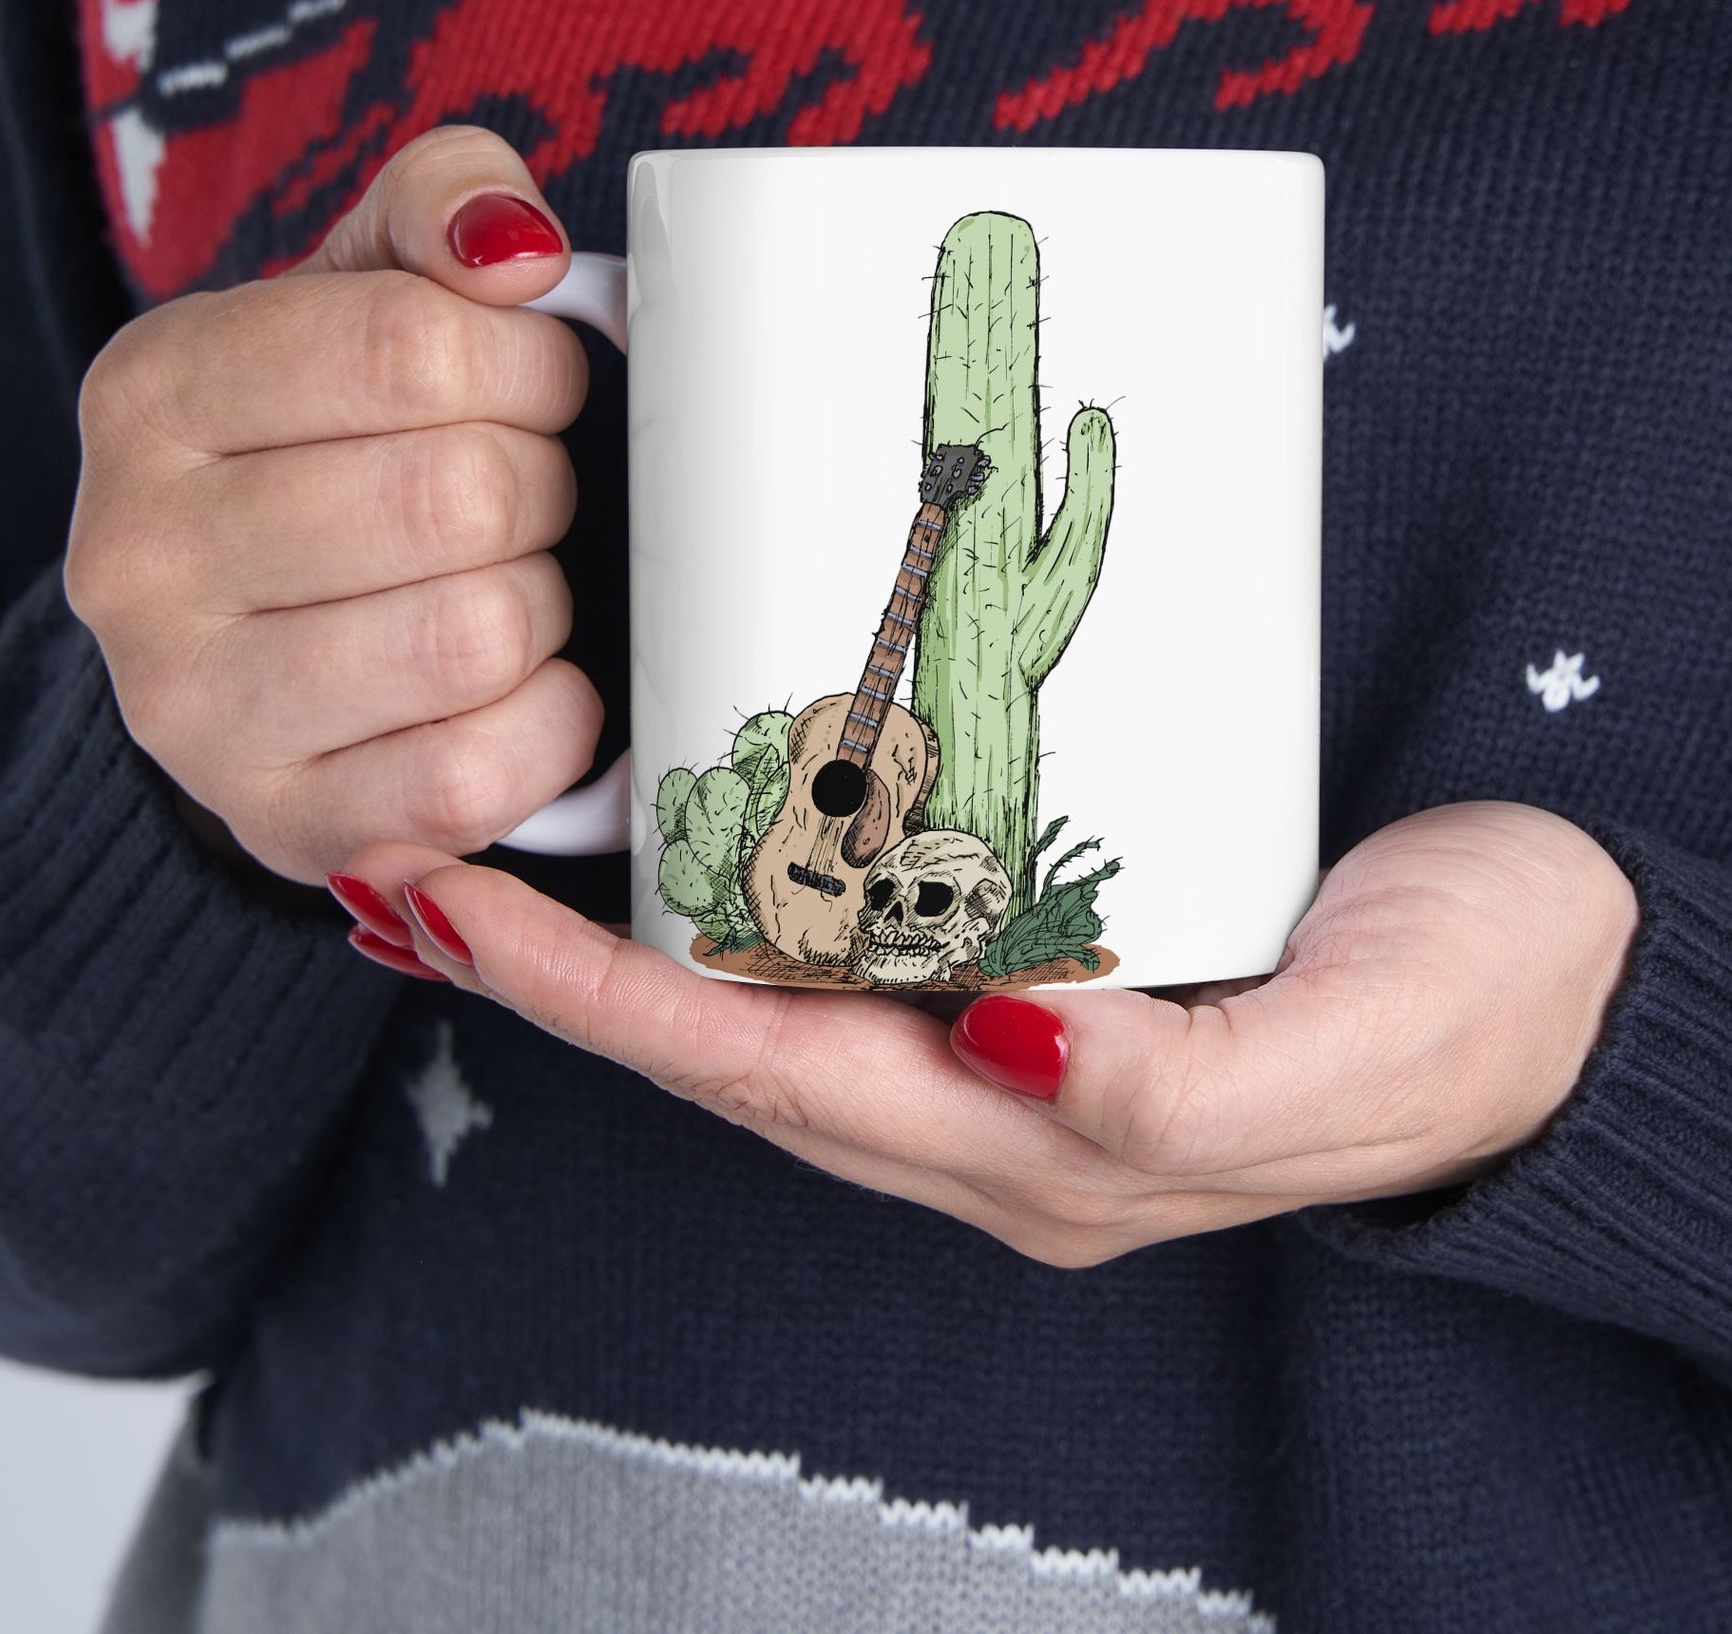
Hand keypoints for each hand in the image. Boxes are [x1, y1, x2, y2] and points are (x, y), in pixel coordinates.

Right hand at [65, 126, 600, 883]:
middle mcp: (137, 556)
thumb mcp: (363, 289)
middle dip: (540, 487)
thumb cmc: (334, 447)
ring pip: (477, 635)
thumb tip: (516, 249)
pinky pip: (478, 776)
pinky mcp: (283, 825)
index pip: (414, 346)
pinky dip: (549, 725)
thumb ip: (441, 206)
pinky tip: (522, 689)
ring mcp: (195, 711)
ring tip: (507, 586)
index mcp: (152, 391)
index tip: (537, 386)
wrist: (250, 643)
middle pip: (459, 496)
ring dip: (541, 605)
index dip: (530, 365)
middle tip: (523, 496)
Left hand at [331, 802, 1638, 1264]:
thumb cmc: (1475, 1012)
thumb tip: (1012, 1047)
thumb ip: (1182, 1087)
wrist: (1571, 980)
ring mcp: (1008, 1047)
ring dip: (626, 941)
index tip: (455, 910)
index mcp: (1044, 1148)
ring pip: (771, 1001)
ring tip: (500, 851)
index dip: (602, 1001)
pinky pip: (850, 951)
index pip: (769, 1072)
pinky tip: (689, 840)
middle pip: (728, 1045)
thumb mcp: (1356, 1052)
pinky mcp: (1043, 969)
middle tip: (417, 861)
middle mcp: (994, 1110)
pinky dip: (740, 903)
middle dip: (561, 972)